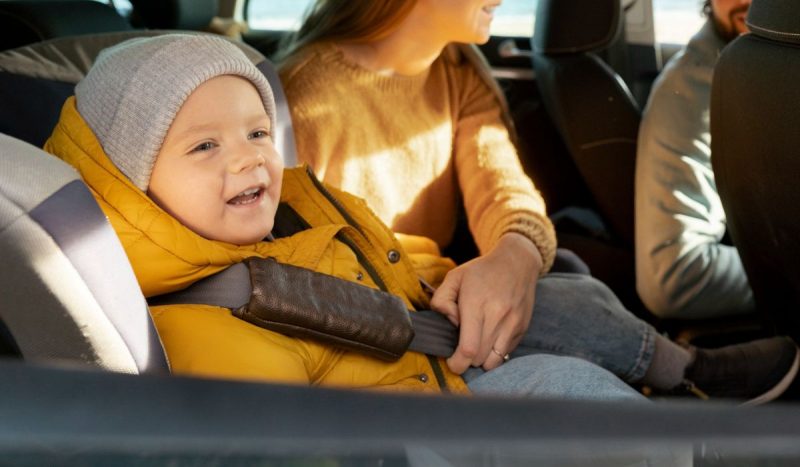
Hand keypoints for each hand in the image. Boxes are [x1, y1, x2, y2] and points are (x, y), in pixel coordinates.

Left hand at [430, 233, 541, 373]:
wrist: (518, 262)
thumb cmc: (482, 271)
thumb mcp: (454, 277)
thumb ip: (441, 300)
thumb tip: (449, 323)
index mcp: (476, 304)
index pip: (468, 348)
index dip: (457, 363)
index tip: (451, 362)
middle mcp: (497, 316)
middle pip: (479, 359)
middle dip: (466, 362)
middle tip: (459, 350)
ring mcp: (513, 324)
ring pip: (494, 361)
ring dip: (481, 361)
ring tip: (475, 347)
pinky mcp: (522, 328)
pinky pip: (506, 353)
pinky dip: (494, 353)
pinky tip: (488, 339)